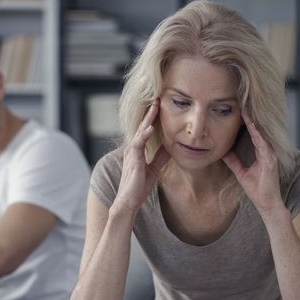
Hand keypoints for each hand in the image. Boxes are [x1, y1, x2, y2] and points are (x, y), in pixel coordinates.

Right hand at [113, 99, 170, 213]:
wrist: (129, 201)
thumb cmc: (139, 186)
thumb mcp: (154, 168)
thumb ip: (160, 157)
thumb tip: (170, 146)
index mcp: (137, 149)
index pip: (146, 129)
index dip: (153, 118)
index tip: (161, 105)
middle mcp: (132, 148)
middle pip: (143, 126)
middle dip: (150, 112)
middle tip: (158, 98)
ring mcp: (131, 153)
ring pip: (140, 131)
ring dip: (148, 119)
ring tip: (155, 106)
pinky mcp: (132, 160)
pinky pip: (137, 144)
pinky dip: (144, 135)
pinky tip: (150, 128)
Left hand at [222, 110, 283, 213]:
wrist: (266, 203)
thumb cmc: (256, 189)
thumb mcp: (241, 172)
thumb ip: (233, 161)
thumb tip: (223, 152)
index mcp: (262, 152)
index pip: (254, 133)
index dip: (247, 122)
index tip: (239, 110)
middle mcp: (268, 151)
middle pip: (259, 130)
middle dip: (251, 117)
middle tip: (242, 102)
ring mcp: (270, 155)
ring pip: (261, 134)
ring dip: (253, 121)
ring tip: (245, 109)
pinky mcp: (270, 160)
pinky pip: (263, 144)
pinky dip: (257, 134)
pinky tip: (252, 125)